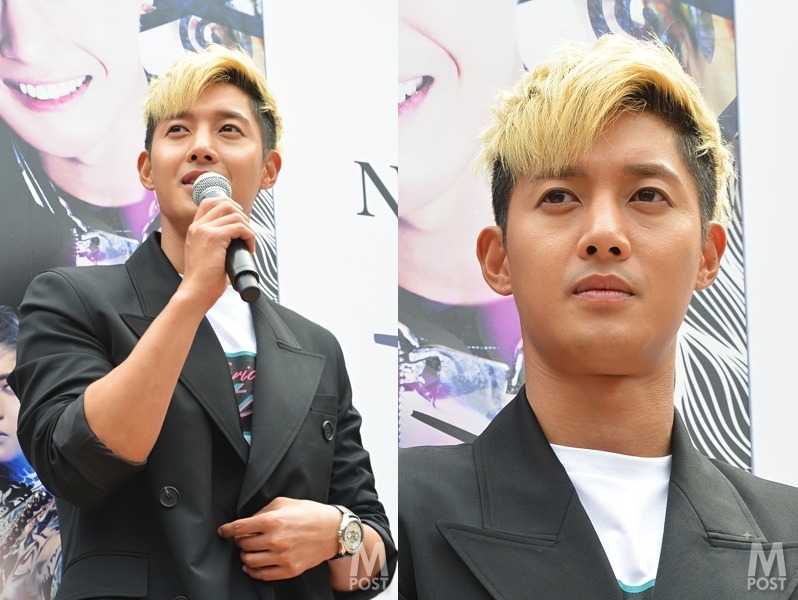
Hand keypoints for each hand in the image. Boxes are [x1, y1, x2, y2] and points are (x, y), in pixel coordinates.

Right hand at [180, 196, 256, 306]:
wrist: (195, 292)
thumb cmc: (203, 279)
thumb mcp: (204, 254)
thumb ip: (215, 242)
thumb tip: (236, 238)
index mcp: (194, 229)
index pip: (210, 202)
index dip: (228, 204)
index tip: (239, 218)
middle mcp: (198, 226)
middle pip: (225, 204)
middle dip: (242, 215)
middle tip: (247, 232)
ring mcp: (205, 231)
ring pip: (235, 215)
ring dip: (248, 228)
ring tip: (249, 243)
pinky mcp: (214, 238)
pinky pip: (240, 227)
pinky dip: (250, 236)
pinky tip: (249, 249)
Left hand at [217, 497, 340, 580]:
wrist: (333, 531)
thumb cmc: (309, 513)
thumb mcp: (285, 502)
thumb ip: (263, 511)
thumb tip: (248, 522)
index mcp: (272, 520)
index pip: (239, 528)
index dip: (227, 530)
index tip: (223, 532)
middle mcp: (275, 539)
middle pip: (243, 545)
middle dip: (240, 541)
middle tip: (245, 539)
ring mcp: (282, 556)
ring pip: (249, 561)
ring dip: (246, 556)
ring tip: (251, 551)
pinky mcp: (289, 569)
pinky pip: (262, 575)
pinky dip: (253, 571)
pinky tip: (252, 566)